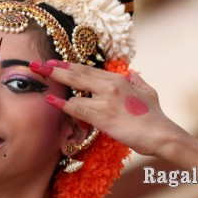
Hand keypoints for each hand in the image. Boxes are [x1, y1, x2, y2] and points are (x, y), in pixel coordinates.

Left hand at [30, 59, 186, 157]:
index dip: (69, 66)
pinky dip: (62, 104)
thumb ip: (138, 82)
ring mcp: (106, 100)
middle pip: (77, 74)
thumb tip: (133, 75)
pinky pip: (77, 109)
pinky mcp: (103, 116)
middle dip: (54, 68)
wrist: (162, 134)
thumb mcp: (148, 92)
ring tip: (39, 79)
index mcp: (119, 79)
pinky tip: (50, 101)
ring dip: (55, 83)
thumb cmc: (155, 117)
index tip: (54, 62)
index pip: (88, 69)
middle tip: (36, 64)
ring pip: (74, 89)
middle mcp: (111, 85)